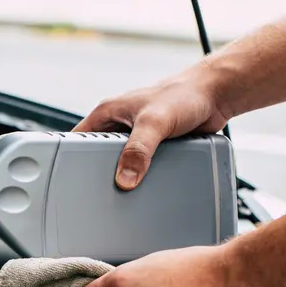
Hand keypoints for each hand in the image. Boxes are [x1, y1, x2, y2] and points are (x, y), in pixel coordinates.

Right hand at [73, 67, 231, 189]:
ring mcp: (136, 137)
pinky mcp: (153, 148)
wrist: (215, 95)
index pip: (77, 138)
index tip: (70, 178)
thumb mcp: (154, 122)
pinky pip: (141, 167)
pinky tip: (144, 187)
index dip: (70, 158)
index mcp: (108, 113)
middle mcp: (119, 125)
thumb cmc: (184, 94)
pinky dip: (142, 177)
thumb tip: (125, 179)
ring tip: (123, 192)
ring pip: (120, 164)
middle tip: (100, 191)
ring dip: (124, 176)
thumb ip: (138, 150)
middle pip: (97, 156)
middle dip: (100, 173)